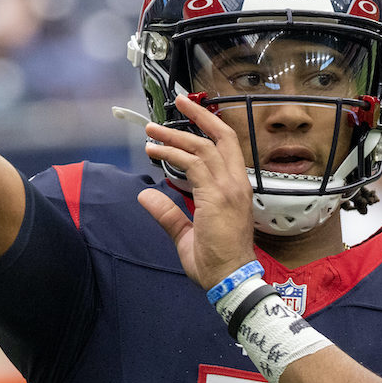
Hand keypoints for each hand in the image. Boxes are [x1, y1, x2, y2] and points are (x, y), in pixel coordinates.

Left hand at [138, 95, 256, 289]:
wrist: (230, 280)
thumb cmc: (215, 262)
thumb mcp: (186, 234)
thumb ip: (168, 213)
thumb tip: (145, 196)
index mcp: (236, 189)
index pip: (227, 148)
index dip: (210, 128)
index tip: (190, 116)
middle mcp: (236, 183)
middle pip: (221, 137)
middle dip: (200, 116)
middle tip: (178, 102)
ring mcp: (228, 188)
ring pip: (202, 147)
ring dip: (175, 135)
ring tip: (152, 130)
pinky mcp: (216, 196)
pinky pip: (192, 164)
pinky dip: (172, 153)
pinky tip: (154, 150)